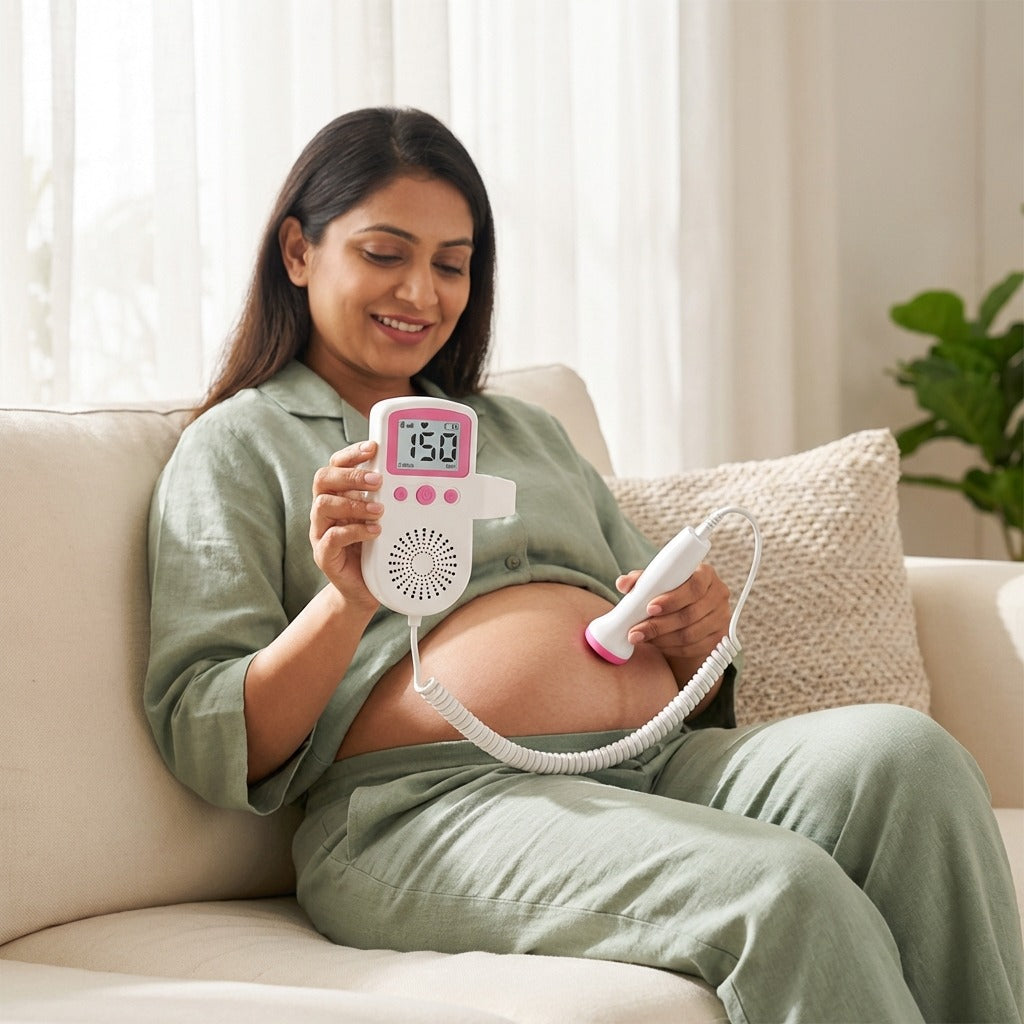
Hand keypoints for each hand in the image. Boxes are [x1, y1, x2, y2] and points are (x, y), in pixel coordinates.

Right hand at [309, 440, 382, 607]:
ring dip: (354, 503)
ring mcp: (322, 532)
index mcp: (339, 495)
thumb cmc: (376, 549)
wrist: (365, 589)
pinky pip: (331, 537)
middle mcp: (326, 511)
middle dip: (352, 475)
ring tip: (379, 510)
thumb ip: (390, 498)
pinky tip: (375, 532)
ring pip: (323, 505)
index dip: (352, 453)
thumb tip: (410, 476)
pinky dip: (355, 531)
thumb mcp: (386, 518)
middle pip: (324, 479)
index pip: (337, 465)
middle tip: (378, 480)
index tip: (373, 448)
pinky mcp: (324, 555)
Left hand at [615, 563, 730, 664]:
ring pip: (690, 634)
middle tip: (635, 631)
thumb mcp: (657, 581)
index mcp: (705, 574)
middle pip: (690, 614)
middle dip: (659, 625)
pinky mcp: (720, 638)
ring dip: (662, 639)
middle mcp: (718, 594)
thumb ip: (641, 580)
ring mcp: (721, 618)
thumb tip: (623, 584)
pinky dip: (671, 648)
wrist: (690, 612)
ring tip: (641, 638)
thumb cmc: (672, 591)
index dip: (672, 599)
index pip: (694, 586)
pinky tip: (656, 643)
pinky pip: (693, 648)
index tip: (649, 607)